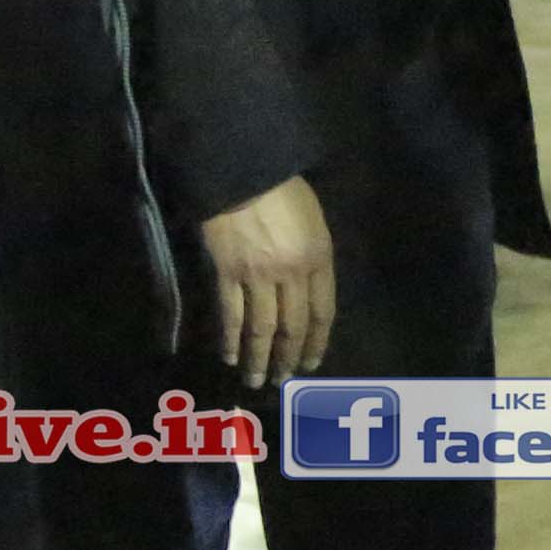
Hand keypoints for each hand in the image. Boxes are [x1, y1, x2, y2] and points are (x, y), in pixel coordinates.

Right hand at [200, 178, 338, 381]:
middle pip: (293, 326)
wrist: (243, 167)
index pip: (323, 312)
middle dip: (289, 357)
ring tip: (257, 380)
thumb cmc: (282, 188)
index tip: (311, 364)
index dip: (317, 342)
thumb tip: (307, 291)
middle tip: (283, 381)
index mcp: (319, 258)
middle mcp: (292, 272)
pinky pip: (231, 314)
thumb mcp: (314, 220)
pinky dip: (230, 339)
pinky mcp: (226, 272)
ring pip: (261, 328)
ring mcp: (258, 275)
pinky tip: (230, 357)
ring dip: (260, 359)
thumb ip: (313, 257)